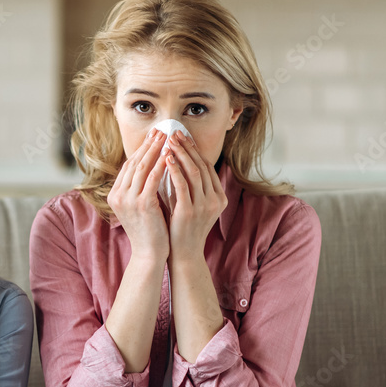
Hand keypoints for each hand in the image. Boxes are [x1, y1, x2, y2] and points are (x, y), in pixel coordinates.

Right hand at [107, 128, 170, 263]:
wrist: (150, 254)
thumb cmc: (150, 230)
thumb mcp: (142, 205)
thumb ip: (143, 187)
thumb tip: (154, 165)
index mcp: (115, 195)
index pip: (128, 166)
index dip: (142, 150)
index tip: (153, 137)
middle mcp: (118, 195)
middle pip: (134, 163)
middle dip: (149, 145)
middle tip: (161, 130)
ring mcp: (128, 200)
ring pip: (142, 167)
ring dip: (156, 150)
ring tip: (167, 137)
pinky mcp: (141, 204)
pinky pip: (152, 178)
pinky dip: (161, 164)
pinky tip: (171, 155)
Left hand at [162, 131, 227, 262]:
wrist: (182, 255)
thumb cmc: (182, 229)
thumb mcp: (191, 204)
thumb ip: (189, 186)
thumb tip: (178, 160)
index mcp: (219, 197)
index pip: (207, 166)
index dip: (194, 149)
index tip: (182, 135)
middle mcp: (215, 200)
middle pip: (202, 165)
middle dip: (187, 147)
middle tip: (174, 132)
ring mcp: (204, 206)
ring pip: (194, 172)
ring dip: (181, 154)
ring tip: (168, 141)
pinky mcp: (189, 212)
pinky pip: (183, 186)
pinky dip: (174, 170)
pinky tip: (166, 159)